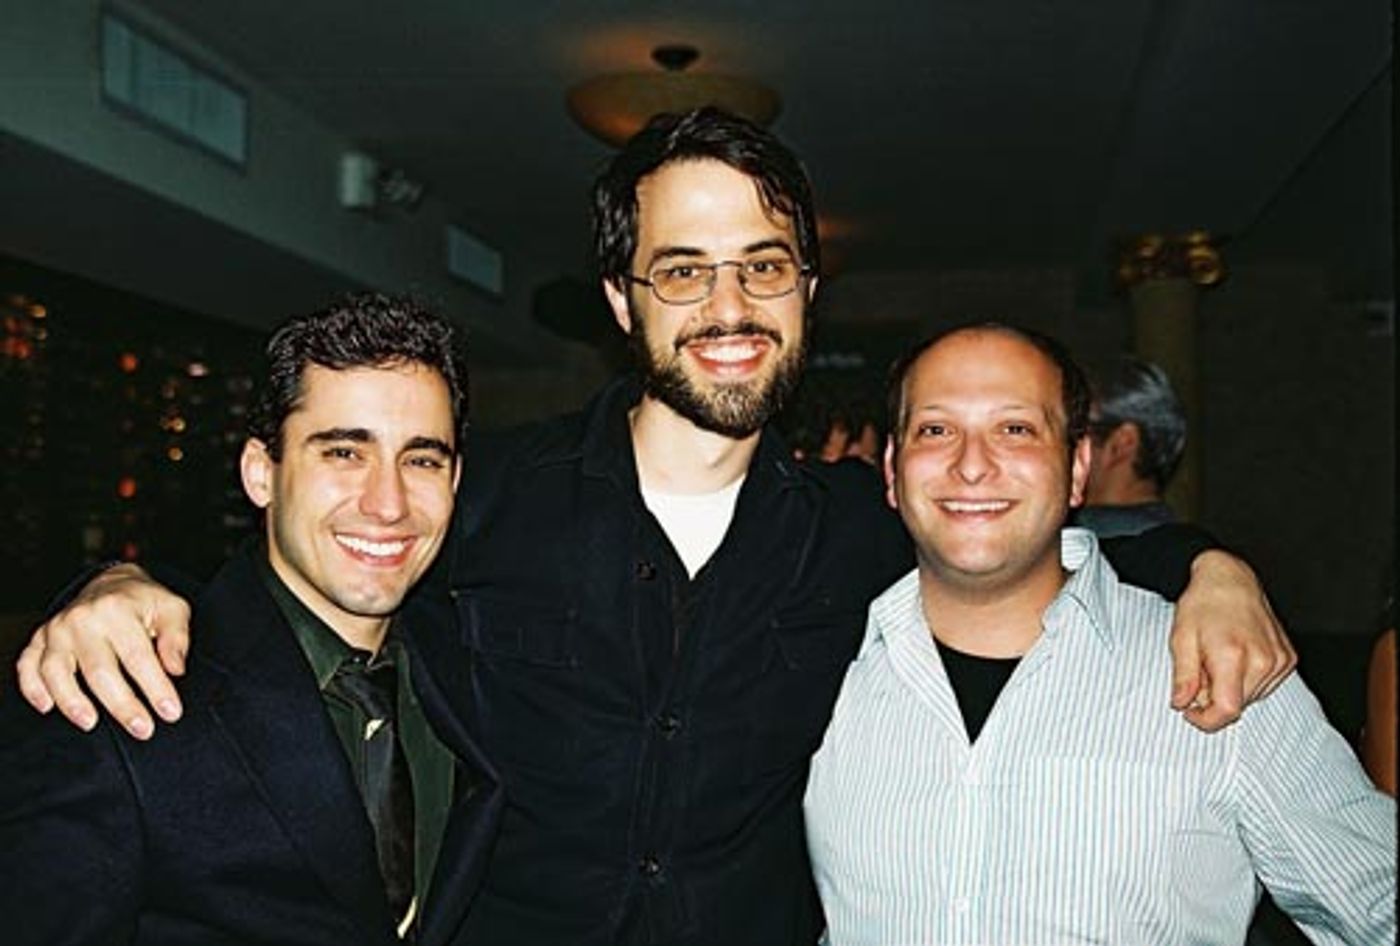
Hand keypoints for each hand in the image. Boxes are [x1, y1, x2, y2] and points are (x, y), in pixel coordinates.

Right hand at [16, 563, 190, 739]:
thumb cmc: (144, 601)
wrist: (111, 583)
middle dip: (122, 705)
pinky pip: (28, 666)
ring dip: (72, 701)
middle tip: (143, 730)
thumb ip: (176, 639)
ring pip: (57, 671)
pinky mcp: (40, 639)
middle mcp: (83, 620)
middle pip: (99, 671)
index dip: (155, 688)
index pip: (138, 657)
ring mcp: (57, 630)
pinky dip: (33, 688)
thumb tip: (175, 670)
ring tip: (91, 723)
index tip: (170, 712)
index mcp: (118, 610)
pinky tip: (47, 706)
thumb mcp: (173, 608)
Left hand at [1168, 549, 1294, 731]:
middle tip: (1200, 673)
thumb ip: (1183, 676)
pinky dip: (1247, 681)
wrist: (1230, 579)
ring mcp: (1279, 660)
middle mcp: (1262, 660)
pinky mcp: (1288, 659)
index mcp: (1233, 655)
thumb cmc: (1204, 604)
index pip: (1227, 710)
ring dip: (1231, 690)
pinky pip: (1265, 686)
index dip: (1206, 720)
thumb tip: (1181, 703)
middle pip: (1238, 705)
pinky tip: (1236, 659)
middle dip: (1213, 699)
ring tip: (1217, 661)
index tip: (1190, 713)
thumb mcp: (1181, 638)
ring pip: (1252, 698)